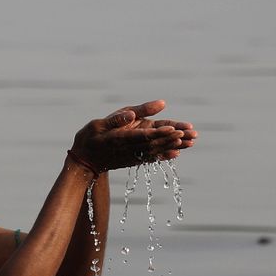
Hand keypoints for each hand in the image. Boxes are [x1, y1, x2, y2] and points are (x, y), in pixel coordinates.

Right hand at [72, 101, 198, 170]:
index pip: (143, 135)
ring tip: (190, 142)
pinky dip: (164, 156)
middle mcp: (129, 149)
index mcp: (120, 138)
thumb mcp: (99, 124)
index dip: (159, 133)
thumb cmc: (90, 138)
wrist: (85, 161)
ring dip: (174, 146)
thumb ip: (117, 119)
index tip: (174, 130)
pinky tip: (176, 154)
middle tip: (191, 134)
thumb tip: (133, 114)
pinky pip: (152, 158)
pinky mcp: (134, 160)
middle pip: (155, 143)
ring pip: (157, 150)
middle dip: (174, 139)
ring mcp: (132, 156)